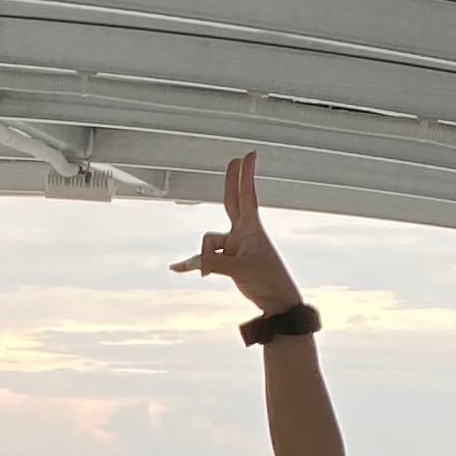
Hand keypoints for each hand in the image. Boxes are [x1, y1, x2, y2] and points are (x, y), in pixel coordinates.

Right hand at [177, 150, 298, 316]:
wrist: (275, 300)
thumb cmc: (267, 279)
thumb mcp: (239, 269)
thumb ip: (213, 263)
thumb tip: (192, 264)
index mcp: (251, 228)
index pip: (246, 195)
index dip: (245, 175)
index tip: (249, 155)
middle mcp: (242, 232)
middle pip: (232, 201)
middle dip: (231, 182)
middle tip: (234, 160)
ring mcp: (234, 245)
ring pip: (209, 242)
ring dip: (205, 257)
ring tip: (209, 274)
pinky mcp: (228, 260)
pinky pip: (206, 258)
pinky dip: (195, 264)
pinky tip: (179, 268)